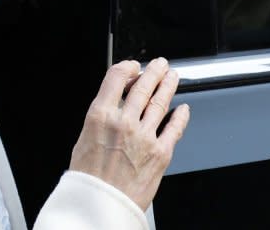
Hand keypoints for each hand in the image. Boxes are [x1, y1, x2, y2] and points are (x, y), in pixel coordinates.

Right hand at [69, 58, 189, 210]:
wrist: (100, 205)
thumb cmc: (89, 178)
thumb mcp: (85, 138)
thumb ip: (102, 118)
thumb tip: (113, 106)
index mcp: (100, 115)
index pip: (116, 77)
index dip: (128, 67)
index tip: (134, 66)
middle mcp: (124, 122)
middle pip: (143, 87)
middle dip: (154, 72)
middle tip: (160, 65)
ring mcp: (144, 136)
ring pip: (160, 102)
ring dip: (168, 86)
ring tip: (173, 77)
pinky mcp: (160, 153)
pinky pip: (174, 128)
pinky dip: (181, 115)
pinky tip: (184, 109)